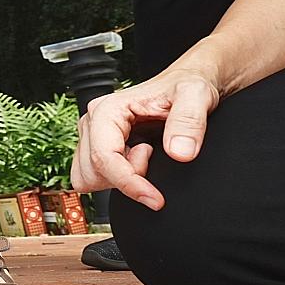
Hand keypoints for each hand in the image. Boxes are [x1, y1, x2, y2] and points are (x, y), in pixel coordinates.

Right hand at [70, 67, 219, 210]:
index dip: (129, 183)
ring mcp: (93, 135)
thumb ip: (189, 122)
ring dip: (120, 177)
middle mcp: (93, 122)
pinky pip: (96, 177)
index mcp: (107, 109)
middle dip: (125, 177)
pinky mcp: (99, 147)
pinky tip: (139, 160)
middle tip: (153, 154)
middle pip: (93, 173)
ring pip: (89, 178)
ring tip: (146, 154)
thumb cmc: (185, 86)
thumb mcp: (195, 95)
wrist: (185, 85)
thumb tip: (179, 153)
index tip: (155, 199)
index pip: (104, 158)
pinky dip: (117, 178)